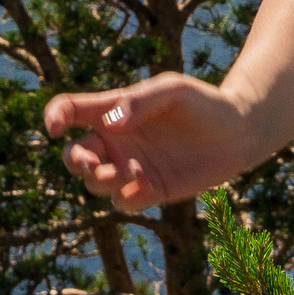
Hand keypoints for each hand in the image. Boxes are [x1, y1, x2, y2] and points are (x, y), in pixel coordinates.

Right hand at [42, 74, 265, 210]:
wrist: (239, 132)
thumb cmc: (205, 103)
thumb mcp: (173, 92)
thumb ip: (140, 103)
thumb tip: (109, 124)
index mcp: (114, 110)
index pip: (70, 110)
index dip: (54, 117)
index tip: (54, 129)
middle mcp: (117, 141)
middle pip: (74, 156)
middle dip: (76, 163)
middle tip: (92, 164)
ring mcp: (131, 167)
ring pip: (95, 183)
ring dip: (104, 181)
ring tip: (133, 172)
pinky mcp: (149, 191)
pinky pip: (122, 203)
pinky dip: (127, 197)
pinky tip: (147, 184)